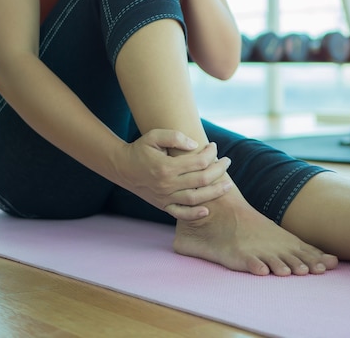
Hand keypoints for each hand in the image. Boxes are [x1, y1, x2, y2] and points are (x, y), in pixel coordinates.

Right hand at [114, 129, 231, 220]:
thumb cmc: (140, 149)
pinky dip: (194, 214)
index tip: (214, 146)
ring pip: (196, 198)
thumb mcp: (154, 136)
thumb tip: (195, 145)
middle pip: (202, 180)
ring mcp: (165, 197)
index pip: (198, 161)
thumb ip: (175, 137)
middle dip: (219, 170)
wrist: (122, 168)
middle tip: (227, 162)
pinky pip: (181, 213)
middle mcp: (167, 184)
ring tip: (228, 184)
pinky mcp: (163, 205)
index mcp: (166, 167)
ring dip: (215, 192)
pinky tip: (207, 210)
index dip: (211, 153)